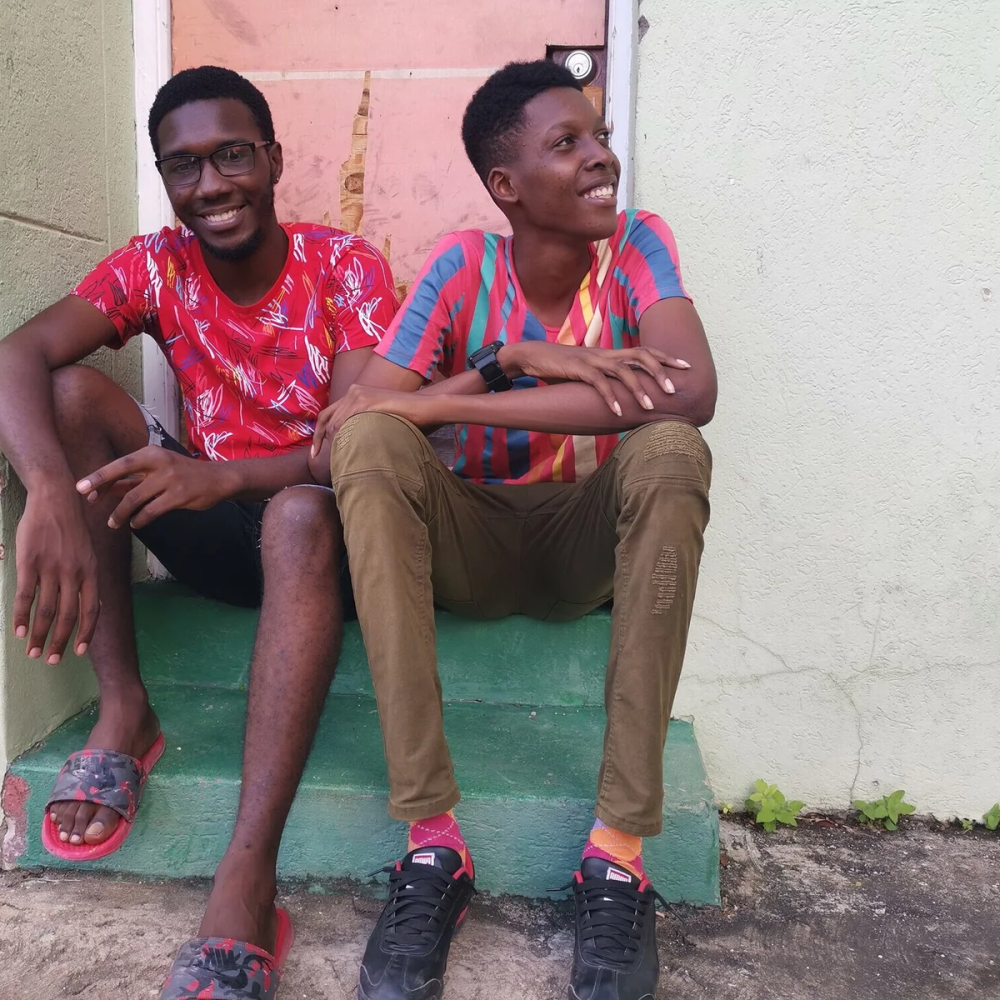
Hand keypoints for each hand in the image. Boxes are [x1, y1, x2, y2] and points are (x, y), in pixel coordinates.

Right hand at [13, 490, 99, 664]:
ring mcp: (51, 568)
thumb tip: (91, 605)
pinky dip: (22, 616)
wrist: (55, 500)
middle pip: (67, 616)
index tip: (78, 651)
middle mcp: (74, 573)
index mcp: (91, 571)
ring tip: (33, 651)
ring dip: (39, 635)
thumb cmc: (70, 529)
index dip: (85, 632)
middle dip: (60, 641)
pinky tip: (19, 631)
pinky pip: (26, 596)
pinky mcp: (30, 562)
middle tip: (52, 660)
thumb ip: (87, 579)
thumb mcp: (88, 553)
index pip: (91, 610)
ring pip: (46, 611)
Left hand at [76, 446, 237, 529]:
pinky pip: (152, 511)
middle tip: (87, 501)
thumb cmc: (185, 474)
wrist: (219, 479)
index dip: (99, 476)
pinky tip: (136, 524)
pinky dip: (140, 519)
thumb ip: (134, 479)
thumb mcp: (158, 471)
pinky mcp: (180, 496)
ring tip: (113, 523)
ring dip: (121, 513)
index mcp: (151, 453)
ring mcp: (170, 479)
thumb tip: (107, 489)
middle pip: (123, 474)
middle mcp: (159, 462)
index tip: (80, 487)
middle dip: (101, 487)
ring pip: (135, 498)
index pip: (119, 464)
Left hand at [311, 384, 433, 457]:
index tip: (315, 452)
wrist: (422, 406)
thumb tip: (347, 440)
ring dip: (335, 442)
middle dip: (322, 441)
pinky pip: (347, 424)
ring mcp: (359, 396)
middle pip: (327, 421)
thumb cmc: (404, 415)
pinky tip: (347, 449)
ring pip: (335, 424)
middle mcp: (353, 391)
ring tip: (340, 457)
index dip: (318, 435)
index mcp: (354, 392)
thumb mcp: (377, 415)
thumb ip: (361, 421)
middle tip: (321, 459)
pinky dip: (343, 438)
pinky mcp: (366, 403)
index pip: (327, 414)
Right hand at [501, 341, 689, 414]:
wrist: (532, 356)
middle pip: (640, 356)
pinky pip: (599, 383)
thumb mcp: (588, 372)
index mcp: (610, 353)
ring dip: (639, 389)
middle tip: (675, 389)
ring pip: (623, 371)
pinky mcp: (577, 369)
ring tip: (650, 407)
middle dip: (660, 371)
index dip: (665, 358)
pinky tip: (618, 413)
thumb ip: (606, 379)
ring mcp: (592, 360)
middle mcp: (605, 354)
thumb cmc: (561, 368)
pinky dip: (610, 398)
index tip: (686, 367)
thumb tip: (623, 396)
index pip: (644, 351)